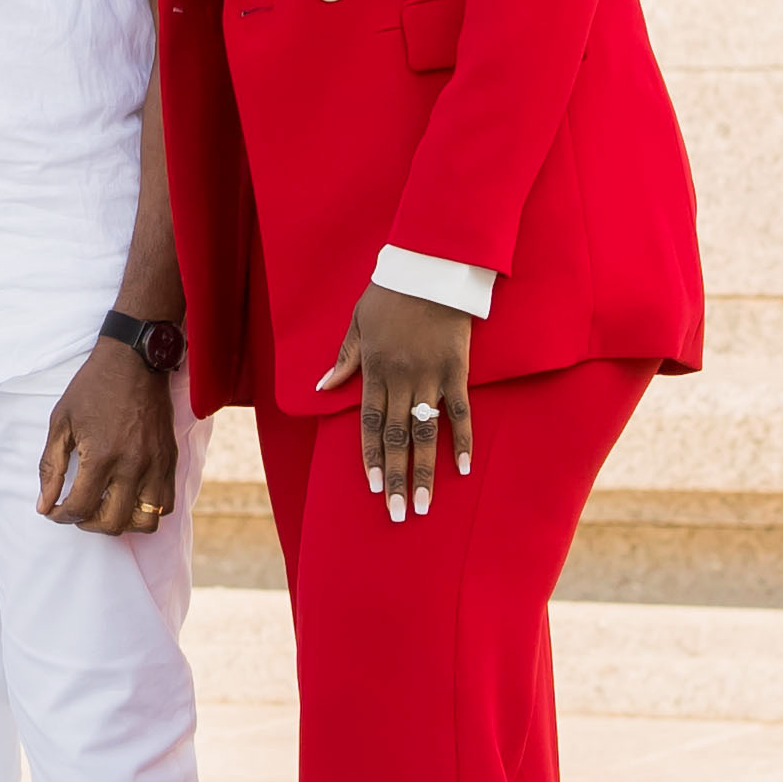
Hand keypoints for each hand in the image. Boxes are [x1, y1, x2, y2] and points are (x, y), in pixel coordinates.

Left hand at [39, 339, 178, 533]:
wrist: (134, 361)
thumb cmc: (93, 387)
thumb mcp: (61, 421)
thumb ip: (51, 466)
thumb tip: (43, 504)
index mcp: (101, 456)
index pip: (79, 507)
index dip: (61, 516)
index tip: (53, 511)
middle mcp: (132, 466)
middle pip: (112, 523)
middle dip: (87, 524)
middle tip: (77, 510)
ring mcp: (156, 466)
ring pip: (145, 522)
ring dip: (121, 523)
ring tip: (105, 508)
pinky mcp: (170, 461)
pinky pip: (166, 505)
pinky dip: (147, 511)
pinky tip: (129, 498)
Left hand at [317, 284, 473, 521]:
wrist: (428, 269)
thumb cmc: (389, 294)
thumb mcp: (358, 323)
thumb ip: (344, 360)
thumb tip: (320, 387)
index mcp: (374, 369)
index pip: (369, 423)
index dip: (370, 456)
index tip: (374, 488)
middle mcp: (400, 379)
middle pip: (396, 437)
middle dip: (397, 477)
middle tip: (399, 512)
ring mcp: (430, 376)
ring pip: (426, 432)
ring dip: (426, 470)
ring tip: (425, 504)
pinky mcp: (457, 370)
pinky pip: (461, 411)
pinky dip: (462, 439)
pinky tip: (462, 467)